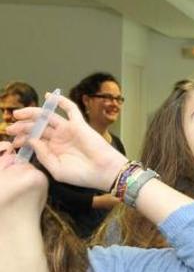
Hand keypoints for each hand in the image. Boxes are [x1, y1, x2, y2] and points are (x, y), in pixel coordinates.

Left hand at [8, 94, 126, 190]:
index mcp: (53, 150)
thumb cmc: (83, 176)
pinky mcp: (79, 125)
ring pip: (48, 117)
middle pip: (37, 127)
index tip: (12, 141)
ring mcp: (68, 130)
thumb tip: (32, 140)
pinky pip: (70, 109)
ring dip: (32, 113)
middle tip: (10, 128)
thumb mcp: (56, 170)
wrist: (104, 173)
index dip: (22, 138)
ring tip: (18, 114)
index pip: (34, 139)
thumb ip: (43, 155)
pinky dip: (61, 101)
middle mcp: (59, 138)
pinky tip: (49, 96)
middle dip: (22, 126)